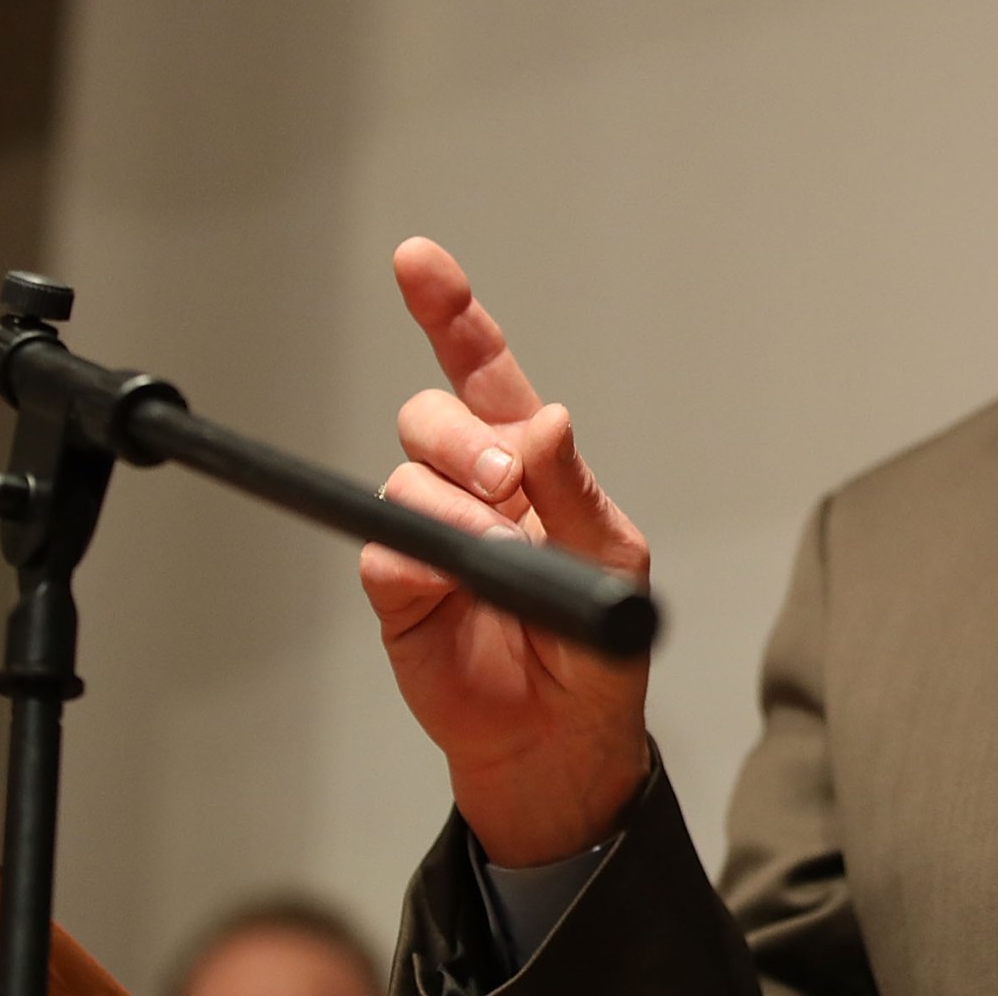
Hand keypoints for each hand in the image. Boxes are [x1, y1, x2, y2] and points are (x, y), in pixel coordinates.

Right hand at [360, 236, 653, 865]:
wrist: (560, 737)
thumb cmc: (596, 647)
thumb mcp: (611, 559)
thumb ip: (573, 489)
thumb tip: (548, 422)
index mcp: (531, 462)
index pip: (483, 371)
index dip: (450, 313)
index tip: (415, 261)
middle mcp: (472, 485)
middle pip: (434, 414)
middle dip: (465, 437)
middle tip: (505, 482)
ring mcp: (429, 531)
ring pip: (408, 475)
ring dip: (457, 508)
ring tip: (499, 557)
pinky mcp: (398, 585)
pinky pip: (385, 547)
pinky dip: (420, 560)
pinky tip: (455, 590)